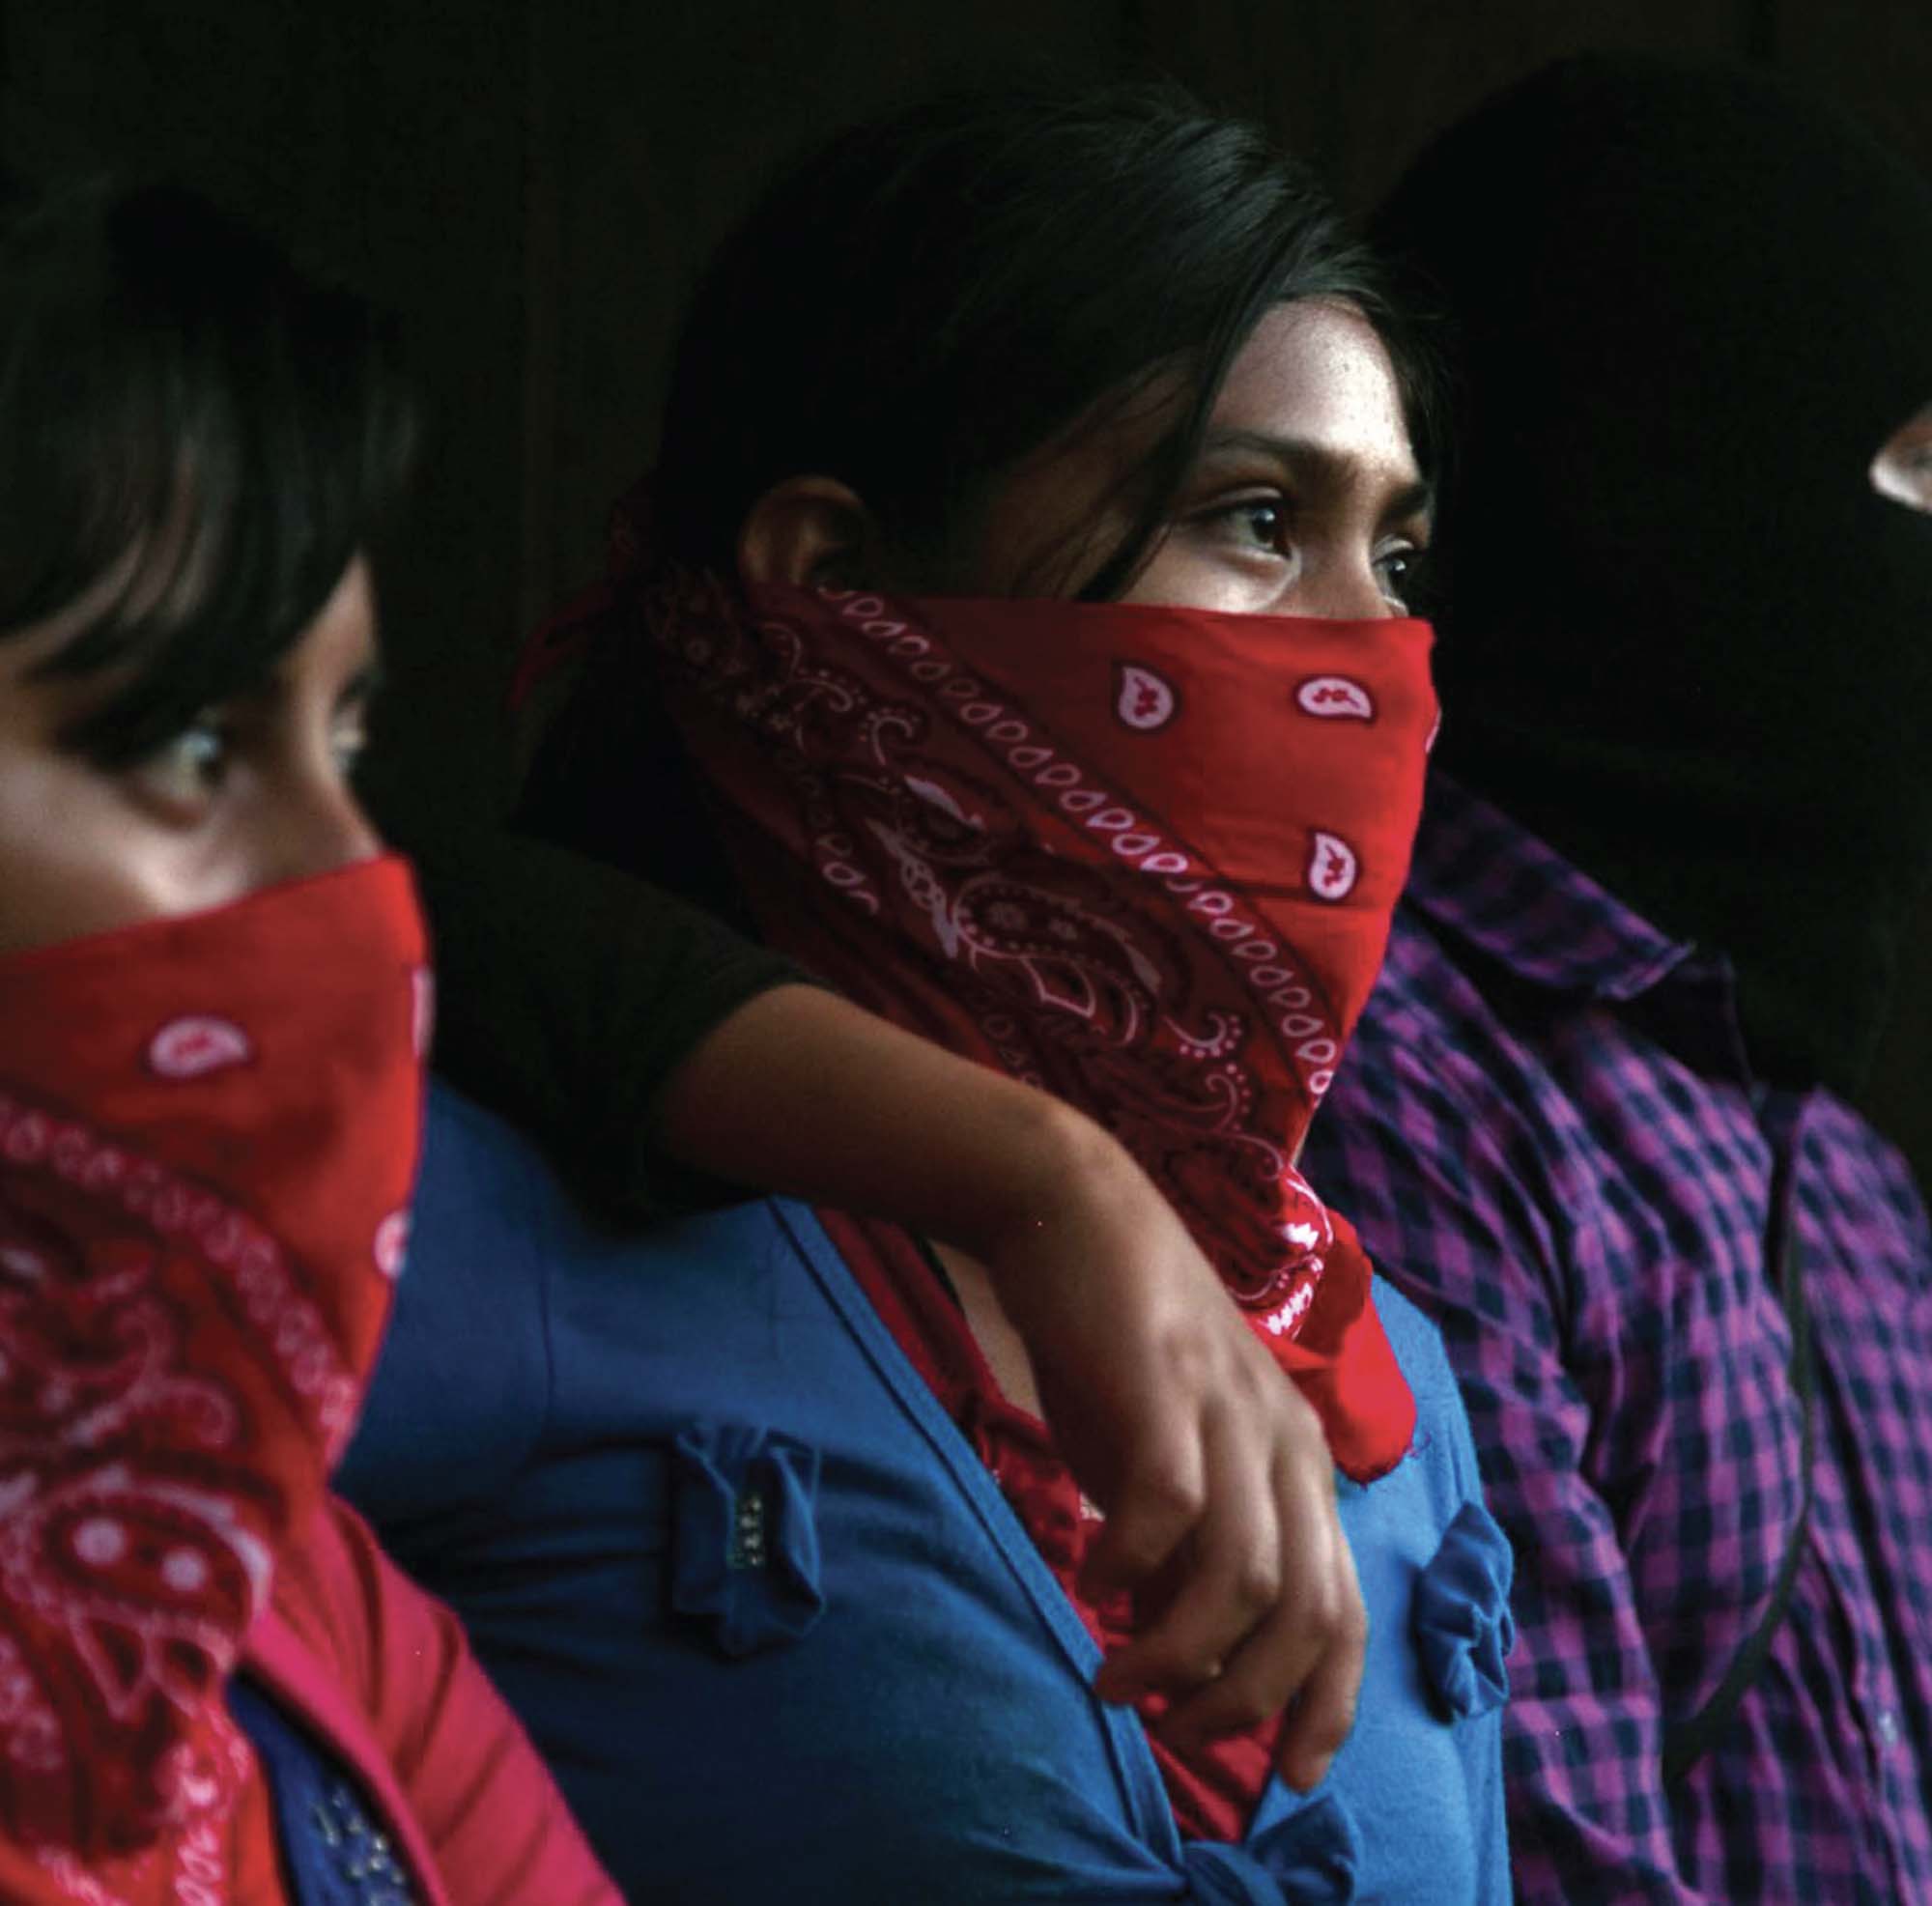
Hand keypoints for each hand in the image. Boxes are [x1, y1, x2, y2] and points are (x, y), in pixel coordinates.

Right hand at [654, 986, 1366, 1786]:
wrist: (1074, 1205)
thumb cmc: (1122, 1340)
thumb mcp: (1175, 1447)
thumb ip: (1191, 1535)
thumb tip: (1179, 1641)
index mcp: (1300, 1461)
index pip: (1345, 1609)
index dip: (1327, 1706)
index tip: (1286, 1778)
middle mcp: (1284, 1442)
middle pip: (1306, 1612)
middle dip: (1245, 1701)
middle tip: (1172, 1732)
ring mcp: (1229, 1411)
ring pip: (1243, 1576)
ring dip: (1177, 1654)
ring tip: (1116, 1679)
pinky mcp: (1163, 1385)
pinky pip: (1167, 1505)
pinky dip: (1130, 1563)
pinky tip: (1090, 1573)